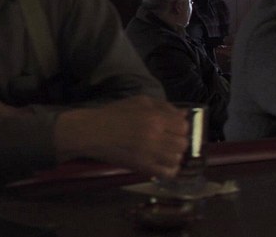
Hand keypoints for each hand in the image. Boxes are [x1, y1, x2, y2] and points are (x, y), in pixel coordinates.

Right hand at [55, 95, 188, 178]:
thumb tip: (184, 113)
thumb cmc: (112, 114)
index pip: (183, 125)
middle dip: (177, 141)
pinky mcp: (142, 167)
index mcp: (154, 117)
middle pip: (182, 142)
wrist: (91, 132)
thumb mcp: (137, 102)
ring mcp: (149, 153)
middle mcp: (155, 135)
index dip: (179, 127)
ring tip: (164, 153)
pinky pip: (167, 173)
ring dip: (173, 155)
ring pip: (177, 158)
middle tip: (167, 141)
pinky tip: (161, 165)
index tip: (171, 129)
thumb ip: (162, 106)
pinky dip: (169, 170)